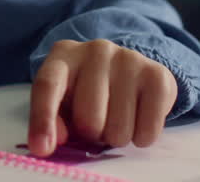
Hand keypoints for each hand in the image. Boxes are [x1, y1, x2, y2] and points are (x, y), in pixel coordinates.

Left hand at [28, 40, 176, 157]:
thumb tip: (54, 140)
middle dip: (91, 133)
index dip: (43, 119)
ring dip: (117, 137)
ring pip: (119, 129)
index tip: (41, 149)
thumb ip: (53, 119)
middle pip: (88, 117)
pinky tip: (138, 119)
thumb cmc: (87, 91)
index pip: (47, 85)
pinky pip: (148, 129)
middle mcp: (95, 50)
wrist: (129, 70)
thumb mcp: (63, 100)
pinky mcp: (158, 74)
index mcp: (63, 55)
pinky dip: (142, 137)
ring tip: (117, 118)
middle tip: (97, 122)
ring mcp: (129, 59)